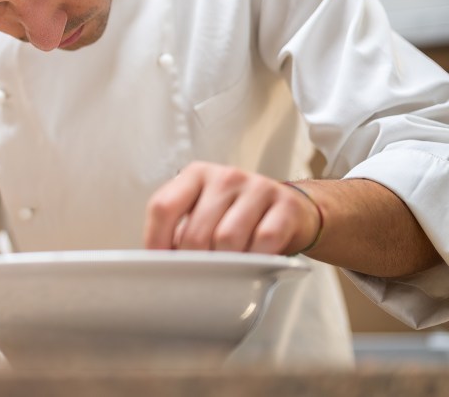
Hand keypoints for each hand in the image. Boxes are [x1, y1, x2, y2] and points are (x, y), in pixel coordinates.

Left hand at [144, 161, 319, 254]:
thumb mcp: (203, 211)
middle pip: (194, 232)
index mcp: (196, 175)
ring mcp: (256, 188)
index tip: (159, 264)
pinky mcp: (285, 206)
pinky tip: (253, 261)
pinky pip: (262, 242)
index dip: (156, 241)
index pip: (163, 207)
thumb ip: (179, 228)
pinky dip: (255, 260)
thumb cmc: (237, 216)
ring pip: (227, 239)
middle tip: (199, 274)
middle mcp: (225, 176)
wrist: (292, 210)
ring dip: (225, 263)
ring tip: (228, 268)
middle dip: (194, 262)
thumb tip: (156, 262)